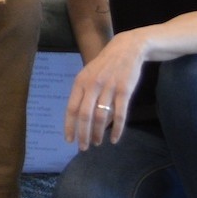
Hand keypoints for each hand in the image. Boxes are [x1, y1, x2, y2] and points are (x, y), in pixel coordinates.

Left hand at [65, 29, 146, 148]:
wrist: (127, 49)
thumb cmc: (106, 66)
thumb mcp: (89, 75)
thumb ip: (84, 95)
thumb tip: (81, 120)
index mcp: (80, 82)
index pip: (71, 108)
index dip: (70, 126)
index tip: (69, 140)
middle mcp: (92, 85)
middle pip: (84, 115)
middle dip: (83, 134)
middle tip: (83, 148)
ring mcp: (109, 87)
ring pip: (101, 117)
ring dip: (98, 133)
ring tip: (97, 143)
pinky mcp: (125, 90)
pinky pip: (120, 114)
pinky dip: (117, 129)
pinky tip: (114, 138)